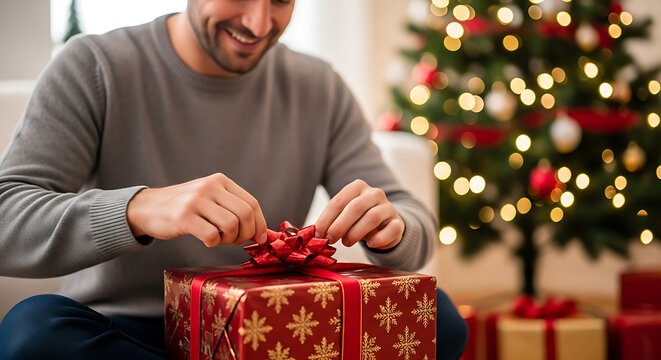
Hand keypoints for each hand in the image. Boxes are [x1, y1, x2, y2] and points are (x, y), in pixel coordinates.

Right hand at [126, 173, 266, 246]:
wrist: (149, 207)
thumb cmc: (185, 207)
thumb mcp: (211, 198)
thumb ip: (234, 208)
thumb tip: (261, 232)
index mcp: (220, 181)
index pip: (251, 203)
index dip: (260, 224)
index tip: (260, 238)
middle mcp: (210, 187)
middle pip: (245, 214)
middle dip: (246, 234)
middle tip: (237, 241)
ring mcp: (196, 201)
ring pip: (231, 225)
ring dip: (229, 239)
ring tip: (220, 239)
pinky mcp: (184, 217)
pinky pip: (212, 235)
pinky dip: (214, 243)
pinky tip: (206, 240)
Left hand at [314, 179, 403, 249]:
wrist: (385, 225)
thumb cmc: (358, 220)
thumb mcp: (344, 216)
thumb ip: (331, 221)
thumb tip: (314, 234)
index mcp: (357, 187)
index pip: (339, 201)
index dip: (326, 218)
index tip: (318, 234)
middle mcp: (374, 193)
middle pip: (355, 207)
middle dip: (339, 225)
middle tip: (329, 240)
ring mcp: (388, 207)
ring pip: (372, 217)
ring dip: (356, 233)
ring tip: (346, 243)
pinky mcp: (398, 223)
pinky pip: (391, 229)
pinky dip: (379, 239)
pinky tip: (370, 244)